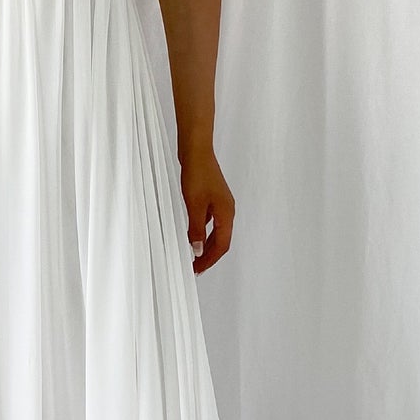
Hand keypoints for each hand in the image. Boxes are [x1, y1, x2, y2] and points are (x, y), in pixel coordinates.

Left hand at [178, 144, 233, 272]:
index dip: (210, 260)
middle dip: (209, 255)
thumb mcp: (194, 205)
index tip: (197, 269)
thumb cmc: (197, 174)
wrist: (197, 149)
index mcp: (226, 213)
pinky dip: (203, 231)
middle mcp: (227, 210)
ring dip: (206, 244)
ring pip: (217, 231)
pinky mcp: (213, 197)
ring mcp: (220, 203)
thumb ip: (196, 229)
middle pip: (222, 240)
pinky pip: (211, 221)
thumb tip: (198, 251)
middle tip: (195, 267)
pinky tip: (193, 233)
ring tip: (194, 255)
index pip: (222, 245)